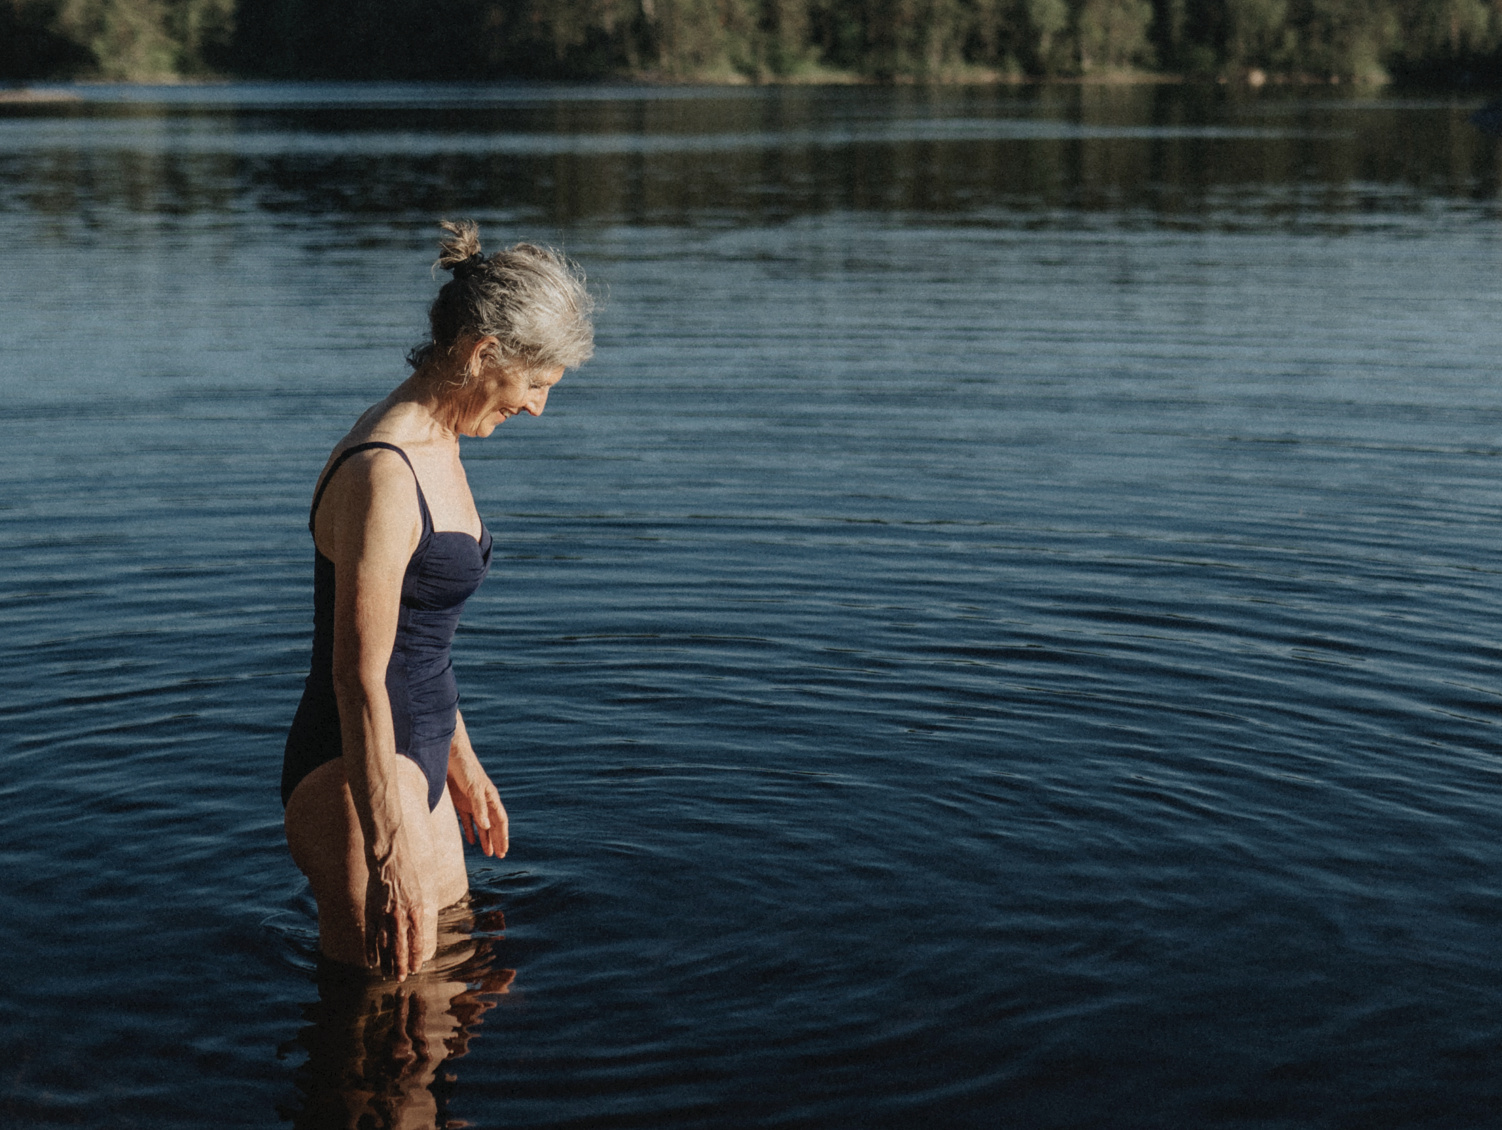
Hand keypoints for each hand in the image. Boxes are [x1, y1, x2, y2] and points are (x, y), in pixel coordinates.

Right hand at [364, 826, 427, 980]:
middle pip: (401, 946)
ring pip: (385, 944)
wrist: (389, 858)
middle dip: (402, 965)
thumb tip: (416, 931)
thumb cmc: (406, 875)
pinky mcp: (371, 911)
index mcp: (415, 909)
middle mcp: (400, 914)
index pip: (416, 939)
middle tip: (401, 979)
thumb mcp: (418, 893)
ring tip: (389, 974)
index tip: (416, 969)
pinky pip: (371, 935)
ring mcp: (384, 914)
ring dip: (387, 961)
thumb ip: (415, 913)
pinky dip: (371, 950)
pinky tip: (373, 961)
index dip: (416, 956)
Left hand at [447, 749, 508, 857]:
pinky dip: (470, 831)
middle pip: (492, 824)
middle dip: (497, 840)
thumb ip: (479, 807)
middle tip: (501, 856)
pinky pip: (467, 820)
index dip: (503, 835)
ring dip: (485, 838)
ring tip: (488, 853)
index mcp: (490, 797)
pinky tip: (471, 841)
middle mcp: (483, 801)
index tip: (504, 850)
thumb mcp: (473, 788)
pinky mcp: (459, 801)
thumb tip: (486, 827)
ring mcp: (471, 802)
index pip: (500, 820)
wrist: (449, 754)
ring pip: (481, 824)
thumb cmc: (465, 768)